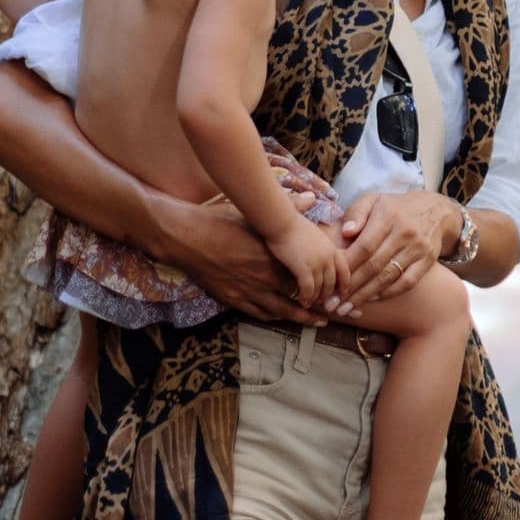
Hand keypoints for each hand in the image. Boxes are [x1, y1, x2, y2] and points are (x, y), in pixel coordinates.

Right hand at [146, 194, 331, 325]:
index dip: (319, 285)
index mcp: (272, 258)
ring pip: (279, 311)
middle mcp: (263, 278)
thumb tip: (311, 197)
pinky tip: (280, 317)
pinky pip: (257, 313)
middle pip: (296, 299)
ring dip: (297, 318)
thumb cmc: (221, 221)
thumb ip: (287, 209)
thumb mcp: (255, 215)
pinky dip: (272, 316)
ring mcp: (246, 291)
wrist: (187, 237)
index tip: (332, 287)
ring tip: (312, 322)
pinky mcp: (231, 299)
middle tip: (329, 315)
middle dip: (314, 308)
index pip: (304, 278)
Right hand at [262, 218, 346, 309]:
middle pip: (333, 283)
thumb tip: (324, 236)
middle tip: (322, 304)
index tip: (342, 294)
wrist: (281, 222)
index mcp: (332, 248)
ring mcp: (317, 263)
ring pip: (321, 289)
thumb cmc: (292, 225)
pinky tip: (302, 301)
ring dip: (315, 298)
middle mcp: (328, 257)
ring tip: (310, 304)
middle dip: (328, 295)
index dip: (344, 284)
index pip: (345, 271)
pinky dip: (306, 297)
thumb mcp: (314, 234)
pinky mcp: (304, 268)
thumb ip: (320, 243)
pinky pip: (308, 289)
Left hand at [338, 190, 461, 309]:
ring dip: (366, 295)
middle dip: (351, 286)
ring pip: (388, 277)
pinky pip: (406, 282)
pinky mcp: (428, 260)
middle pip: (374, 265)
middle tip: (333, 303)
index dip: (347, 265)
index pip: (364, 246)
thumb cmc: (395, 207)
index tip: (331, 279)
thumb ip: (356, 213)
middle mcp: (405, 232)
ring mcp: (418, 248)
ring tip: (347, 308)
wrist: (436, 210)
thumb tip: (345, 232)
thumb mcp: (374, 200)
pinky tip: (371, 299)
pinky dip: (387, 293)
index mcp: (388, 215)